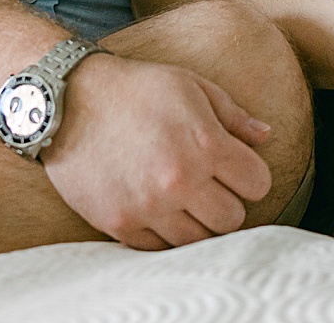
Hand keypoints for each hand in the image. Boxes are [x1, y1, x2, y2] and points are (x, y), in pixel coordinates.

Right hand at [40, 52, 272, 249]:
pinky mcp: (120, 224)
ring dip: (196, 221)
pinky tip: (156, 206)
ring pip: (199, 240)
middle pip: (232, 219)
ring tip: (182, 196)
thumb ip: (233, 115)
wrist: (68, 101)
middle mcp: (181, 181)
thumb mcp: (191, 86)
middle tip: (209, 184)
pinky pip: (160, 247)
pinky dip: (164, 231)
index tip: (235, 167)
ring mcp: (149, 207)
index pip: (258, 184)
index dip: (250, 174)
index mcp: (206, 144)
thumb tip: (266, 136)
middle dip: (227, 201)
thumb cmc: (136, 88)